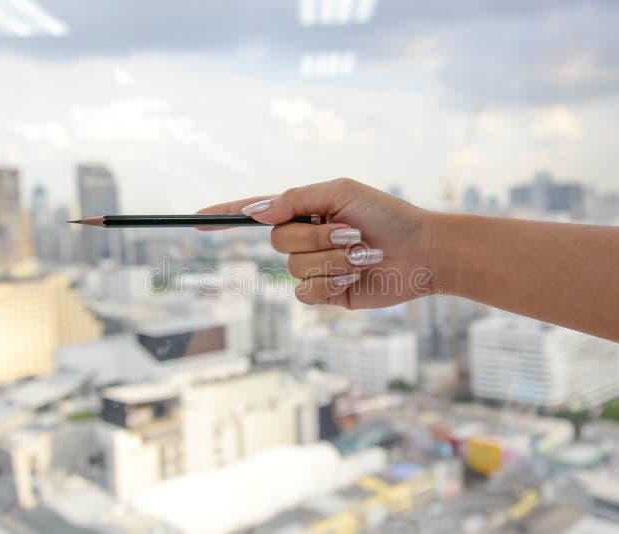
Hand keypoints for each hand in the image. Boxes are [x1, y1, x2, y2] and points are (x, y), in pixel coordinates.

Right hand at [197, 178, 435, 307]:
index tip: (196, 218)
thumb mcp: (341, 192)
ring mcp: (315, 267)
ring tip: (363, 255)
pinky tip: (356, 276)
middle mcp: (304, 239)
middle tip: (353, 233)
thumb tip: (256, 211)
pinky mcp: (327, 294)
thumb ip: (297, 199)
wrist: (422, 252)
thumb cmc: (387, 214)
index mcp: (305, 211)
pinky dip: (332, 282)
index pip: (255, 212)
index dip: (225, 215)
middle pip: (278, 241)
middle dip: (318, 238)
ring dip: (333, 260)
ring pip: (295, 269)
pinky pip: (307, 293)